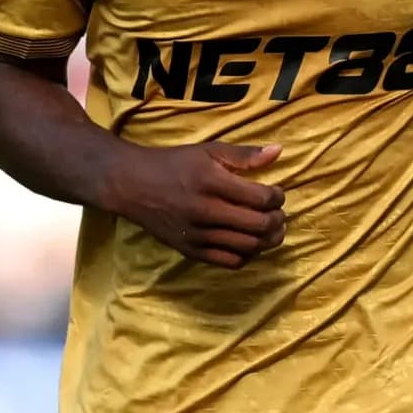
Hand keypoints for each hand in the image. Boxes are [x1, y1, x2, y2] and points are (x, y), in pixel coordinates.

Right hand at [102, 142, 286, 268]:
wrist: (132, 185)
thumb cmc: (173, 164)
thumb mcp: (207, 151)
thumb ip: (244, 154)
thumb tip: (279, 151)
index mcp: (211, 182)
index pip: (261, 198)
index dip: (277, 197)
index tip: (276, 193)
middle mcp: (205, 211)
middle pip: (259, 225)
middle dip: (277, 220)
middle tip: (278, 214)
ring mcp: (198, 235)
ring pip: (248, 247)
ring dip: (268, 240)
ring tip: (270, 229)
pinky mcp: (190, 251)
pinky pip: (229, 262)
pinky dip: (247, 255)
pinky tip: (248, 242)